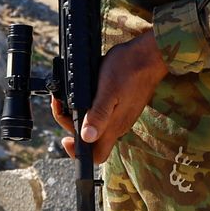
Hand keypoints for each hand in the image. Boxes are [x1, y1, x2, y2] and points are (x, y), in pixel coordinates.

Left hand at [50, 30, 167, 164]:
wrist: (149, 55)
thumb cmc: (128, 69)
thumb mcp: (108, 89)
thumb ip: (99, 115)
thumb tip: (87, 137)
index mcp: (114, 126)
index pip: (96, 156)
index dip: (79, 153)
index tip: (65, 138)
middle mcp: (117, 125)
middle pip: (91, 140)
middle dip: (72, 126)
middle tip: (60, 105)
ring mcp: (121, 116)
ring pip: (95, 126)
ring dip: (78, 116)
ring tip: (65, 98)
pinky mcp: (122, 105)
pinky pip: (102, 115)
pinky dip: (88, 108)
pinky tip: (83, 94)